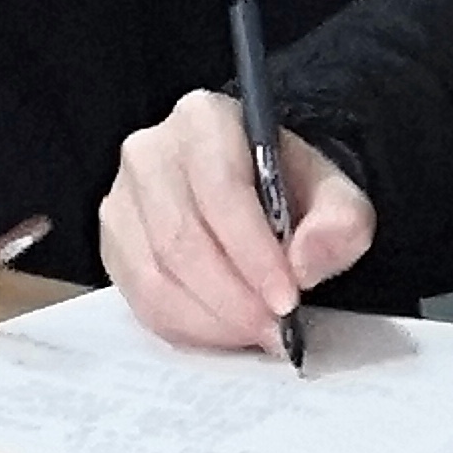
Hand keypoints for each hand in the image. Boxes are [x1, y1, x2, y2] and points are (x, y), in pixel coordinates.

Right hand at [98, 88, 373, 351]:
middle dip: (232, 297)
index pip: (220, 190)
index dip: (252, 253)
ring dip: (210, 317)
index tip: (287, 300)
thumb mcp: (337, 197)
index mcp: (204, 120)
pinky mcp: (112, 240)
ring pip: (154, 273)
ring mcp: (120, 196)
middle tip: (275, 329)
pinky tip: (223, 330)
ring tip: (254, 332)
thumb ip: (340, 223)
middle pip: (179, 238)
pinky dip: (185, 325)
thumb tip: (305, 263)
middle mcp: (149, 151)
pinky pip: (138, 295)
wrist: (257, 195)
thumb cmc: (292, 190)